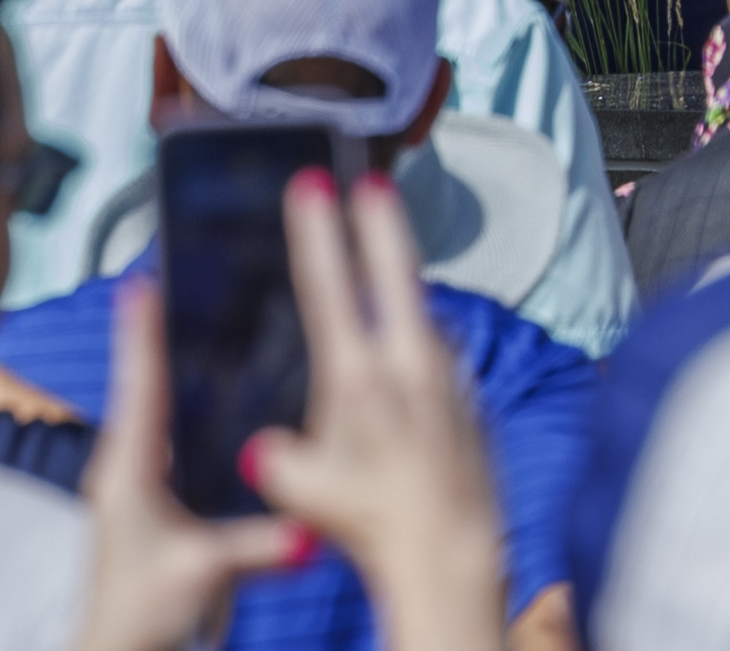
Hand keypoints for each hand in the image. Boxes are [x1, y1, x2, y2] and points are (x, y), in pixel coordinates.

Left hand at [73, 279, 306, 650]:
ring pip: (155, 409)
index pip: (140, 384)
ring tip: (194, 321)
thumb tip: (312, 531)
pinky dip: (183, 403)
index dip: (142, 332)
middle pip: (145, 384)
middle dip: (159, 333)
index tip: (143, 281)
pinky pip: (168, 435)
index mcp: (131, 472)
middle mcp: (126, 470)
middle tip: (175, 281)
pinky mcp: (150, 504)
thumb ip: (258, 548)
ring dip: (171, 366)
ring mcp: (136, 487)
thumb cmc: (142, 615)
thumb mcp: (203, 574)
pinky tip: (213, 394)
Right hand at [248, 172, 505, 650]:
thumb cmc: (370, 521)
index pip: (331, 286)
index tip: (314, 187)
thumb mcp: (301, 491)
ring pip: (419, 316)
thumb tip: (262, 449)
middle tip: (370, 181)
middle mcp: (408, 363)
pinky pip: (435, 360)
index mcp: (358, 375)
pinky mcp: (467, 397)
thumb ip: (278, 460)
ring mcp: (446, 375)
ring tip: (383, 264)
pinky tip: (403, 364)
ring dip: (400, 292)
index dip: (319, 233)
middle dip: (379, 224)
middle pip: (394, 273)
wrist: (449, 547)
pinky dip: (416, 349)